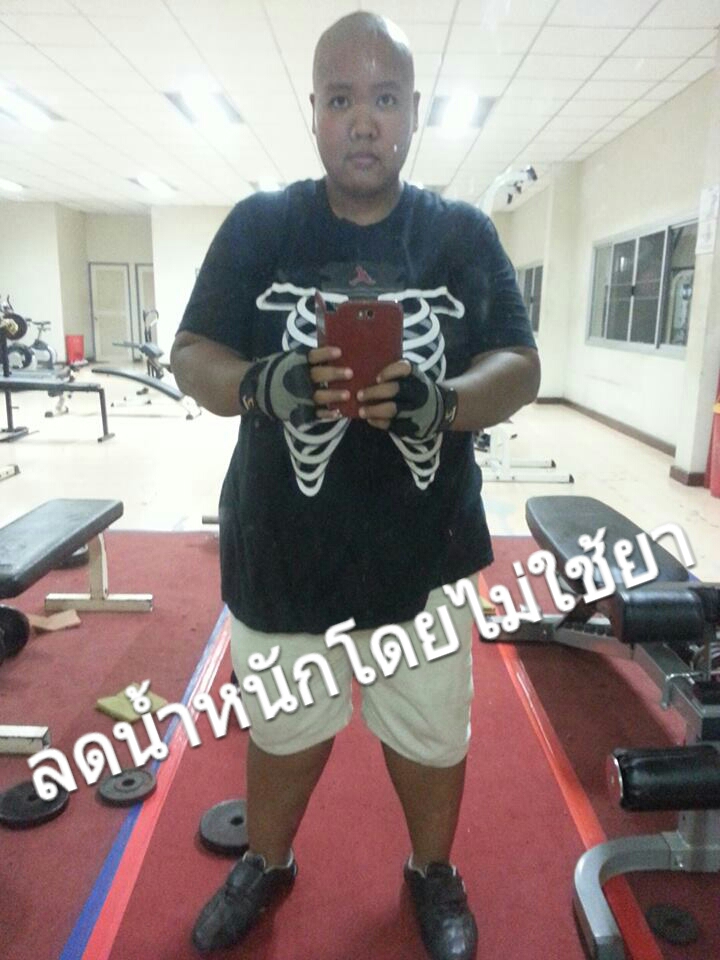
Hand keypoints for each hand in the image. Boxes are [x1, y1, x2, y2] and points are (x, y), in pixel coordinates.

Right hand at [238, 345, 352, 426]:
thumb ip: (308, 358)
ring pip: (318, 396)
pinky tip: (339, 412)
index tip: (339, 352)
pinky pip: (315, 413)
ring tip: (347, 394)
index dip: (325, 354)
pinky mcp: (299, 410)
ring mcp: (299, 397)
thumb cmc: (280, 371)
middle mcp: (298, 379)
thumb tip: (335, 351)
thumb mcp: (289, 360)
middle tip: (350, 373)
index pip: (312, 357)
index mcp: (296, 364)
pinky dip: (327, 414)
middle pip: (317, 376)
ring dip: (333, 395)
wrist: (258, 390)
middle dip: (333, 374)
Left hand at [357, 360, 446, 438]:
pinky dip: (378, 422)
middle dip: (374, 392)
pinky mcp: (411, 425)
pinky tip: (370, 419)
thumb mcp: (411, 378)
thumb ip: (394, 374)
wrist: (437, 411)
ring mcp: (415, 410)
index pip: (404, 369)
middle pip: (394, 390)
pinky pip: (392, 424)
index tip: (377, 378)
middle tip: (359, 395)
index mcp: (416, 376)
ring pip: (391, 409)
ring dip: (373, 410)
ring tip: (362, 411)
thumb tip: (363, 371)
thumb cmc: (413, 390)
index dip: (389, 372)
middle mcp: (417, 392)